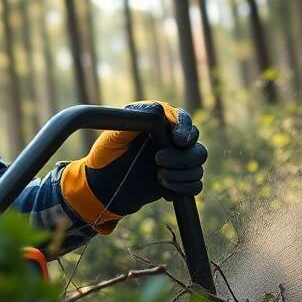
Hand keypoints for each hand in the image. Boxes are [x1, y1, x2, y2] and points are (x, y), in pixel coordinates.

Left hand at [59, 101, 206, 234]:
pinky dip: (184, 188)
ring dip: (182, 175)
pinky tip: (166, 191)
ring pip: (198, 167)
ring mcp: (177, 162)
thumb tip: (156, 109)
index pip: (184, 120)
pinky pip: (195, 185)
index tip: (178, 141)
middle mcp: (172, 141)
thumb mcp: (113, 138)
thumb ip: (133, 122)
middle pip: (197, 146)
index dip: (185, 129)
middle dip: (182, 157)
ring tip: (159, 177)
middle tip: (158, 160)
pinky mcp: (178, 182)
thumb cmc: (106, 156)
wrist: (103, 186)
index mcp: (160, 124)